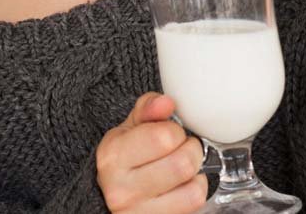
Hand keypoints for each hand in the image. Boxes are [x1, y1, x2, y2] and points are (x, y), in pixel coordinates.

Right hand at [96, 92, 206, 212]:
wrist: (110, 195)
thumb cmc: (126, 157)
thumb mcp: (130, 127)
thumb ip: (148, 108)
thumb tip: (166, 102)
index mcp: (113, 155)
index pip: (164, 137)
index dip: (175, 130)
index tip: (169, 133)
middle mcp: (121, 188)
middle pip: (183, 164)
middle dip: (190, 150)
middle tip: (181, 149)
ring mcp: (137, 212)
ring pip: (193, 190)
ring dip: (194, 174)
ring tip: (182, 167)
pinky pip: (194, 204)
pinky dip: (195, 191)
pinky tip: (182, 186)